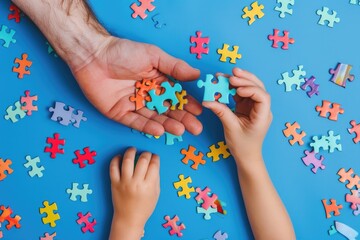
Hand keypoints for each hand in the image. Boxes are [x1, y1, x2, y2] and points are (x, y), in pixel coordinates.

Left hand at [72, 37, 202, 135]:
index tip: (200, 111)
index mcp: (156, 81)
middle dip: (182, 119)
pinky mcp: (119, 113)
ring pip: (153, 118)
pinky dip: (147, 127)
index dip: (187, 104)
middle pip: (167, 110)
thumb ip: (174, 67)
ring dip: (167, 124)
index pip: (175, 95)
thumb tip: (197, 74)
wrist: (93, 55)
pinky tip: (160, 130)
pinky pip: (135, 122)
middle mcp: (147, 95)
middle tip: (195, 128)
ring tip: (181, 130)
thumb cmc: (124, 51)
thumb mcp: (153, 56)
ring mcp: (133, 105)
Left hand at [109, 148, 159, 239]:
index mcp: (148, 186)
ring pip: (127, 161)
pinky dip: (115, 159)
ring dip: (131, 152)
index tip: (155, 156)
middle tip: (146, 154)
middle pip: (142, 160)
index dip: (155, 157)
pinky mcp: (114, 183)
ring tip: (133, 149)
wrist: (129, 218)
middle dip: (146, 153)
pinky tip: (120, 156)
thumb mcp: (156, 193)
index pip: (154, 165)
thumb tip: (154, 163)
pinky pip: (113, 168)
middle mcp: (136, 183)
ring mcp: (124, 182)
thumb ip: (156, 178)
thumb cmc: (145, 207)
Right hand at [203, 68, 271, 164]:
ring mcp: (255, 107)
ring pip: (251, 88)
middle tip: (232, 73)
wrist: (246, 156)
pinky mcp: (248, 107)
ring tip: (227, 76)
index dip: (251, 89)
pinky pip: (242, 93)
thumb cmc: (242, 146)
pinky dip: (234, 88)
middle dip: (245, 79)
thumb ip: (221, 112)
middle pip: (258, 87)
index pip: (262, 96)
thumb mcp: (230, 128)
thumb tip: (207, 100)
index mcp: (263, 116)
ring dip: (239, 81)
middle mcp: (262, 109)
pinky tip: (225, 84)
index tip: (237, 88)